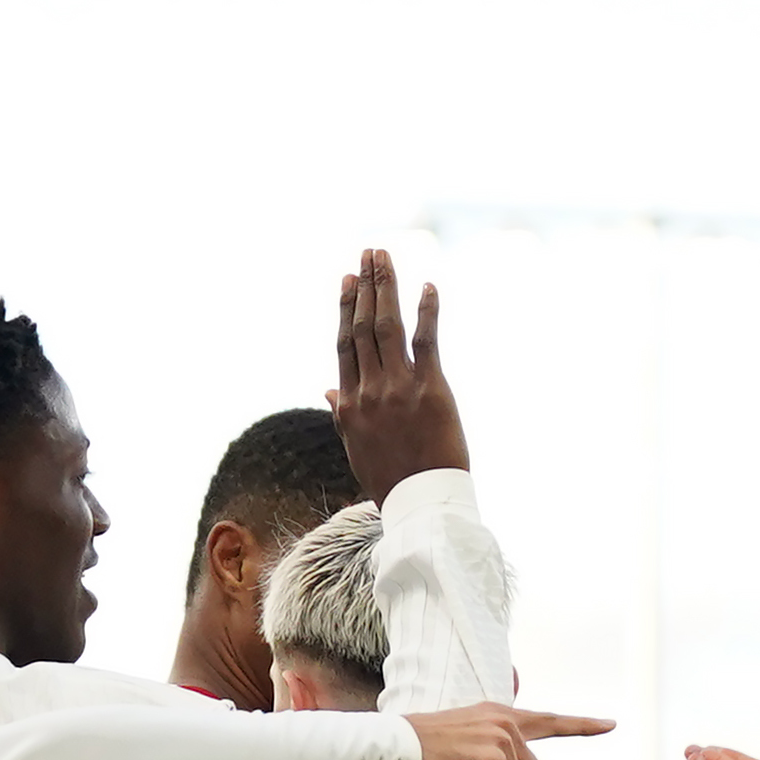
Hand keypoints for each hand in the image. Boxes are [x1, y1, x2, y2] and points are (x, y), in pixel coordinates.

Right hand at [328, 248, 467, 498]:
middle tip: (369, 253)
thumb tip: (328, 389)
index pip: (345, 344)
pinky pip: (426, 342)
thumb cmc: (390, 478)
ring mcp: (398, 389)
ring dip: (386, 287)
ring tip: (386, 258)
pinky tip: (428, 286)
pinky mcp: (431, 391)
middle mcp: (369, 391)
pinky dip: (426, 311)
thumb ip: (342, 412)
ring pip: (387, 326)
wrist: (421, 505)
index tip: (348, 279)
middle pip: (363, 327)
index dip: (347, 307)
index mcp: (349, 404)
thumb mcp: (357, 446)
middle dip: (366, 286)